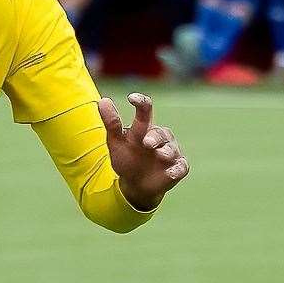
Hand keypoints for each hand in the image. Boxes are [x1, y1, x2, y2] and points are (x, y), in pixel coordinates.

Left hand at [101, 92, 187, 211]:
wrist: (136, 184)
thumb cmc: (127, 158)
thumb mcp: (116, 142)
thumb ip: (111, 122)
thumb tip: (102, 100)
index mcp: (144, 128)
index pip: (145, 111)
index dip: (141, 103)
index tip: (132, 98)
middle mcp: (160, 137)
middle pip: (160, 133)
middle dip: (155, 137)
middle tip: (147, 142)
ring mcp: (171, 152)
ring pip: (171, 149)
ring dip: (166, 152)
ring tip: (160, 155)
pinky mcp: (178, 168)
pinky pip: (180, 167)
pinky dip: (176, 169)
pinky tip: (171, 172)